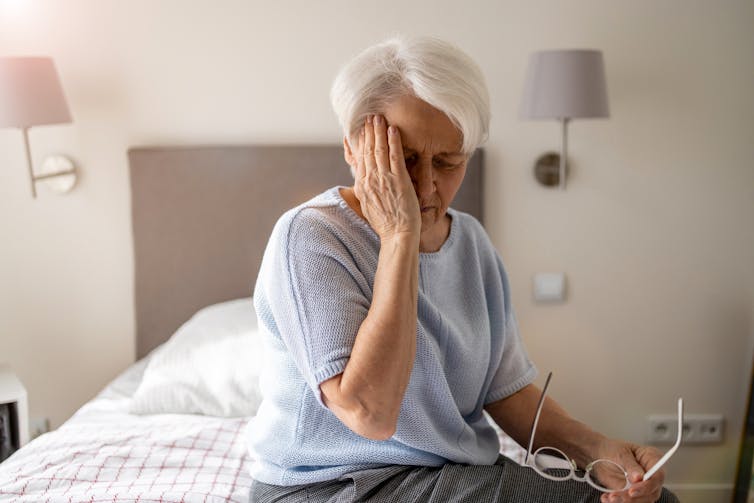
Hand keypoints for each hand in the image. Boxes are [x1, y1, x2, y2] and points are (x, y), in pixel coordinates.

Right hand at [352, 115, 420, 240]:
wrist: (398, 235)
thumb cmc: (387, 224)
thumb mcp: (369, 206)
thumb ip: (366, 192)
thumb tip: (362, 184)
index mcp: (363, 186)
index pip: (360, 159)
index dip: (360, 142)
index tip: (361, 130)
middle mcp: (370, 180)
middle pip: (367, 150)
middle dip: (368, 132)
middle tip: (369, 117)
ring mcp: (384, 179)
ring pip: (379, 150)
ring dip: (378, 131)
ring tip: (378, 117)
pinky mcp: (398, 180)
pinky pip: (395, 156)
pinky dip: (393, 141)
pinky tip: (393, 129)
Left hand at [595, 439, 664, 502]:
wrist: (601, 455)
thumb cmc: (614, 449)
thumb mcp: (621, 453)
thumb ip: (631, 466)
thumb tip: (639, 478)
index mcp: (652, 459)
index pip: (657, 476)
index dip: (647, 486)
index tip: (632, 491)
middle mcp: (652, 476)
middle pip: (651, 492)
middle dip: (633, 498)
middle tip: (615, 497)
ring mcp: (644, 487)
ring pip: (642, 500)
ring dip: (625, 501)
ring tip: (609, 497)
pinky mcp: (635, 495)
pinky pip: (631, 502)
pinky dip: (619, 502)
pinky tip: (606, 498)